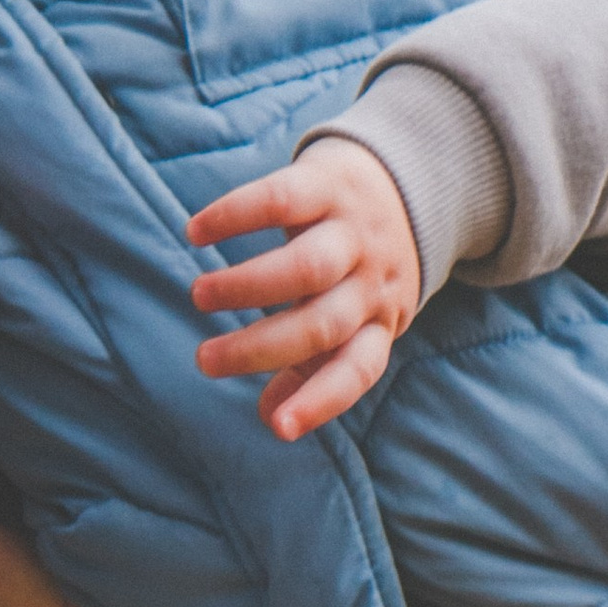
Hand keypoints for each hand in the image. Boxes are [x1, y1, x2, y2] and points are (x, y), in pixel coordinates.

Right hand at [186, 138, 420, 441]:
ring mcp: (354, 231)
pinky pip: (281, 200)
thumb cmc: (362, 265)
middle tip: (205, 361)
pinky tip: (197, 232)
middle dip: (260, 349)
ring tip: (200, 297)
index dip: (321, 402)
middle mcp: (372, 281)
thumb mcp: (355, 318)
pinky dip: (234, 216)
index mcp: (380, 321)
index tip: (278, 428)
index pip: (357, 370)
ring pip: (306, 267)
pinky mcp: (330, 184)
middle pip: (321, 324)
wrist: (410, 178)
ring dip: (248, 286)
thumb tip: (270, 419)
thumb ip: (314, 366)